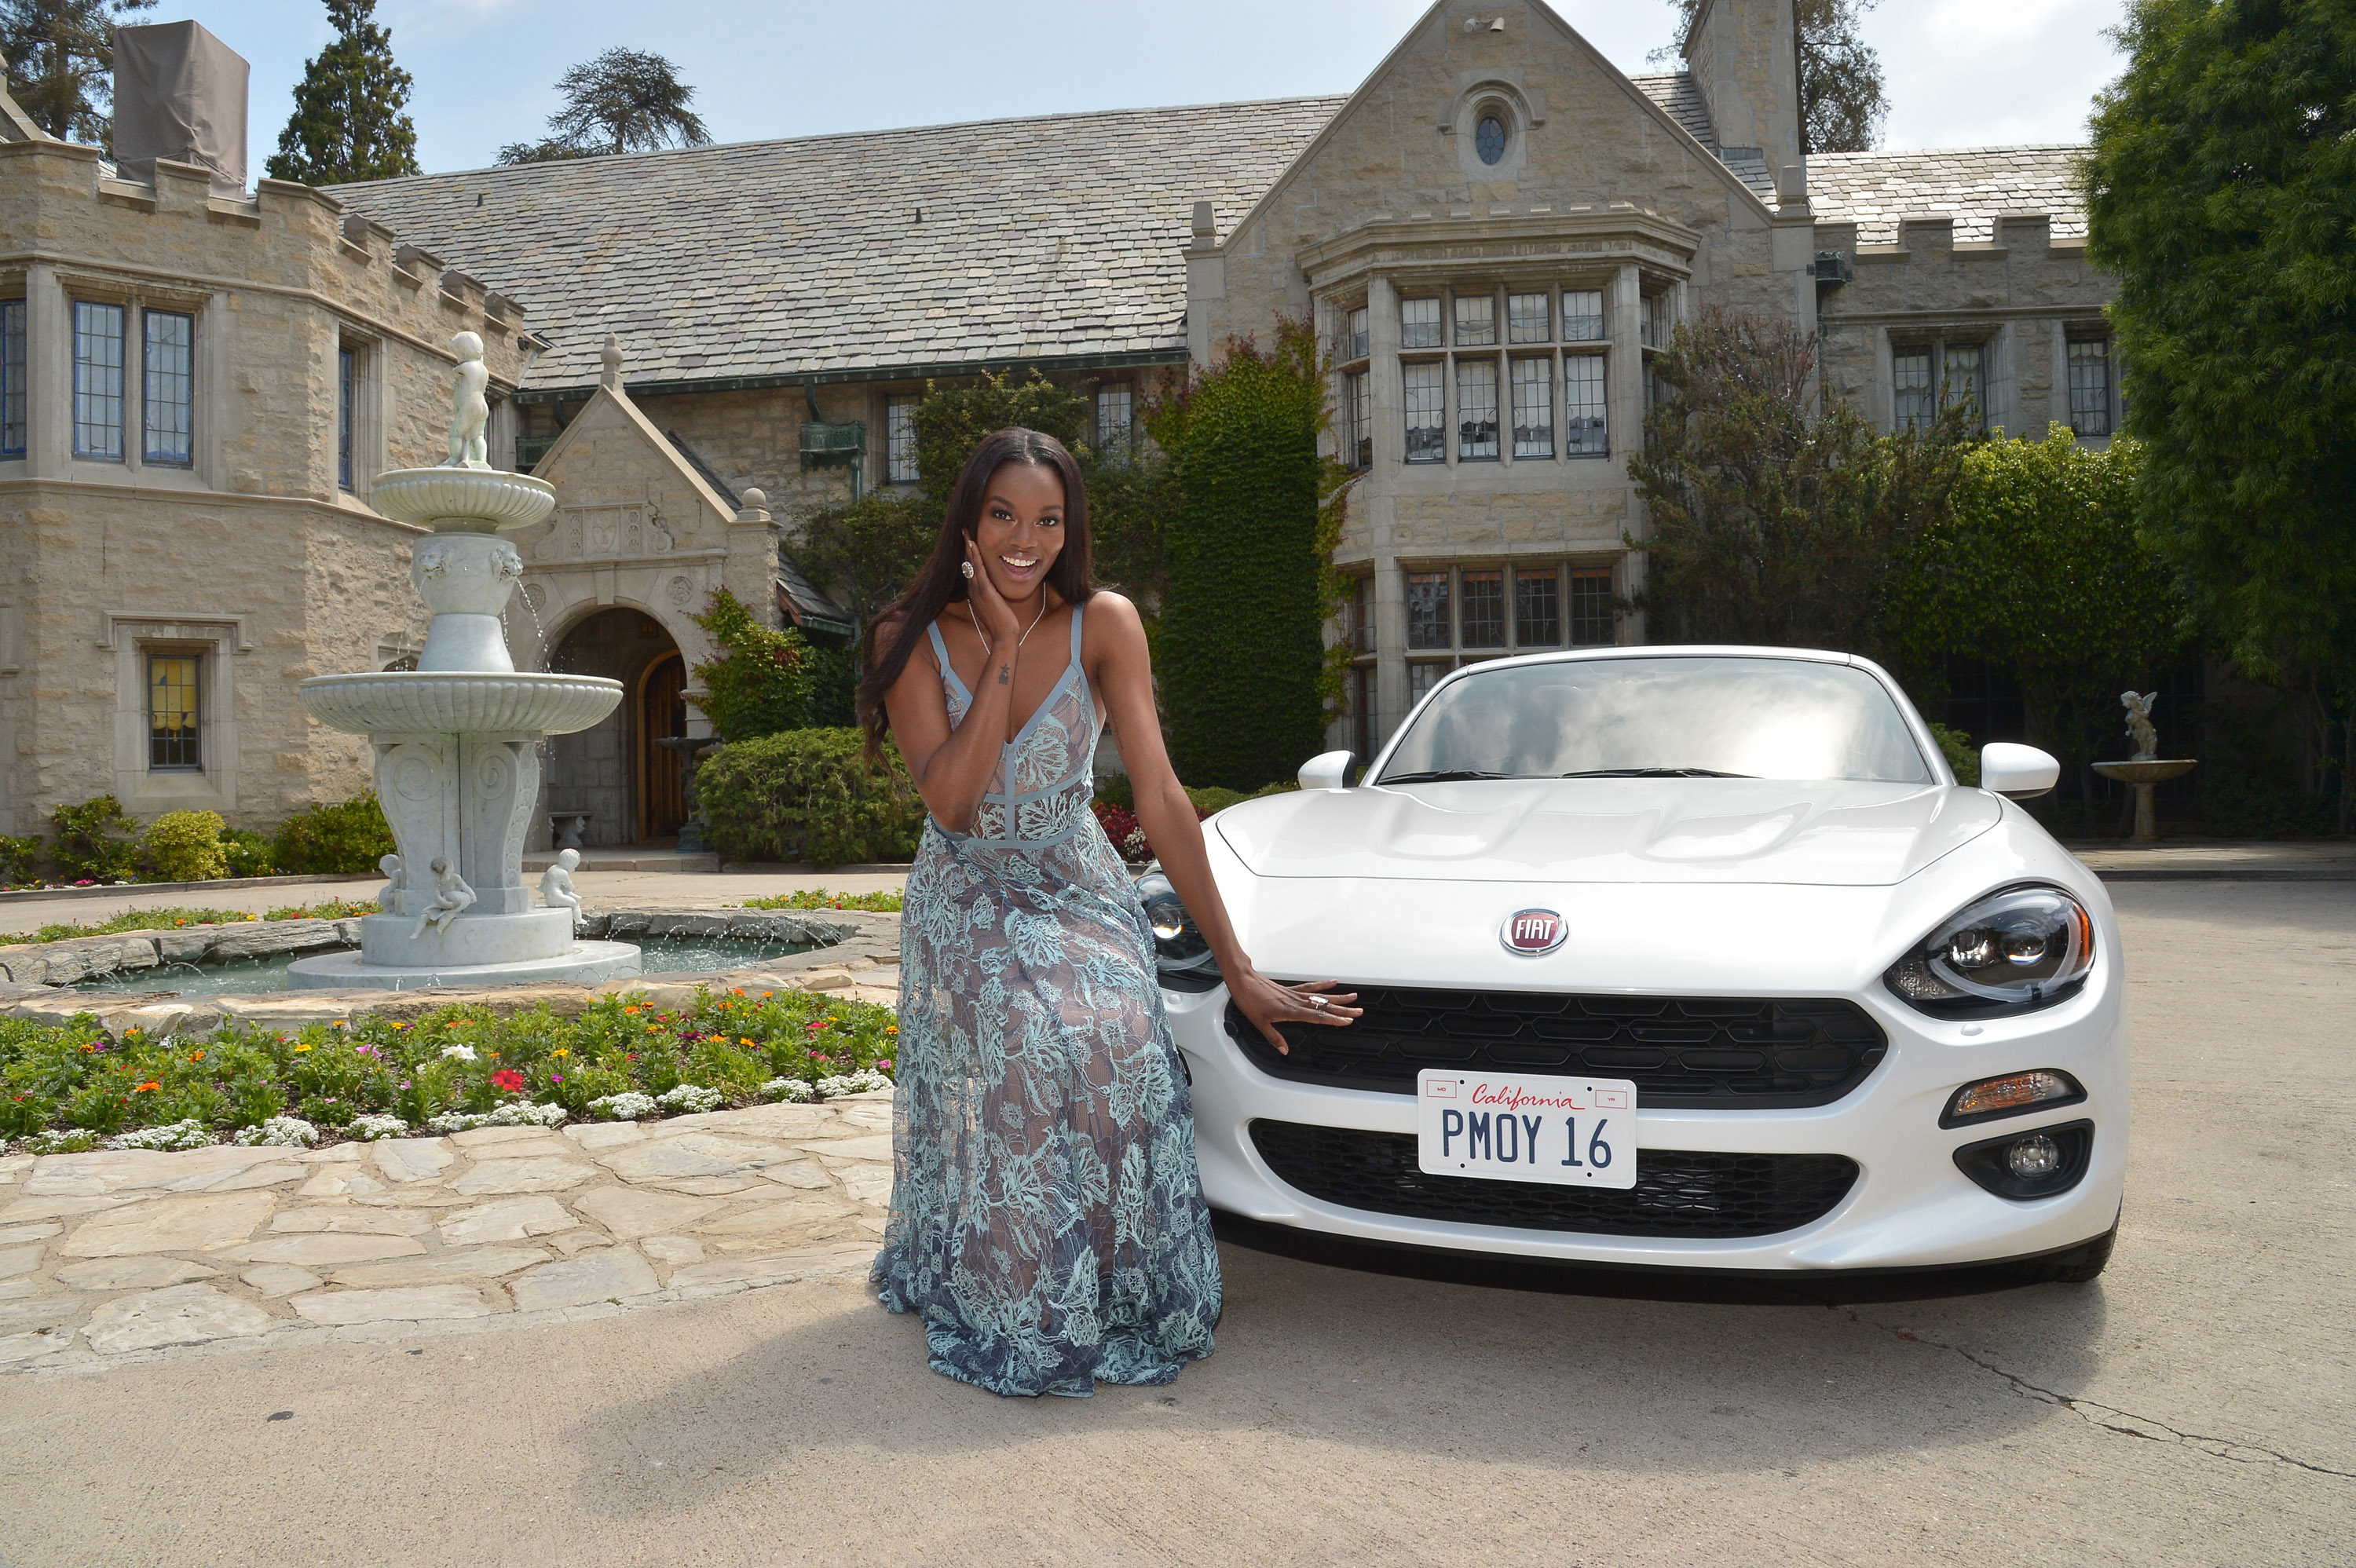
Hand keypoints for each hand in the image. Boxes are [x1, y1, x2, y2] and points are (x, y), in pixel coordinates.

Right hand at [963, 535, 1020, 646]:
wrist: (1004, 635)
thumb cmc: (1002, 622)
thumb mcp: (995, 605)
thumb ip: (993, 595)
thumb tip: (995, 589)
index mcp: (976, 592)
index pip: (970, 569)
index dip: (969, 555)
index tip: (968, 541)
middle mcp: (974, 589)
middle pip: (968, 564)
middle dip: (966, 548)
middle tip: (963, 531)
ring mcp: (978, 590)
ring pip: (971, 564)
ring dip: (968, 548)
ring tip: (965, 533)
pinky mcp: (985, 590)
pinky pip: (978, 569)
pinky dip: (975, 556)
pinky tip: (972, 544)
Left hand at [1229, 969, 1359, 1054]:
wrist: (1243, 981)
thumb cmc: (1250, 1000)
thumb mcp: (1259, 1023)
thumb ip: (1274, 1037)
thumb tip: (1284, 1050)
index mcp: (1290, 1011)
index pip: (1316, 1017)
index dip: (1333, 1020)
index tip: (1347, 1021)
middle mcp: (1295, 1001)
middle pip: (1323, 1007)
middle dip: (1342, 1010)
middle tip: (1359, 1012)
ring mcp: (1295, 994)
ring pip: (1321, 997)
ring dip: (1338, 998)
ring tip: (1353, 997)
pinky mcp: (1291, 989)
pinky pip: (1311, 987)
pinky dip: (1323, 985)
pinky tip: (1333, 983)